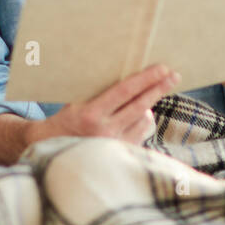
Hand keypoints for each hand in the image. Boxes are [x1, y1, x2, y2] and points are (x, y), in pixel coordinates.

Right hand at [35, 65, 179, 146]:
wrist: (49, 152)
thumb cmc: (64, 123)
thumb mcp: (76, 104)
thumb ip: (100, 95)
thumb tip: (131, 80)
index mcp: (91, 115)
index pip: (125, 91)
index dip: (146, 79)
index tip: (162, 68)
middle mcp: (105, 132)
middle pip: (140, 105)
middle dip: (159, 88)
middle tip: (174, 75)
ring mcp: (114, 146)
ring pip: (144, 120)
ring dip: (148, 106)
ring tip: (147, 96)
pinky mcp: (121, 156)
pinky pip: (140, 133)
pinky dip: (141, 122)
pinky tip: (137, 117)